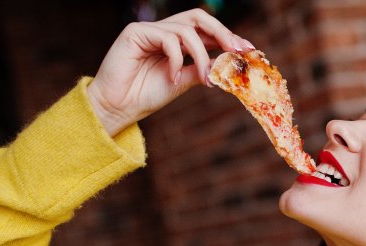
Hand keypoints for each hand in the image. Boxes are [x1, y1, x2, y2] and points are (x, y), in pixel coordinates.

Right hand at [86, 9, 254, 135]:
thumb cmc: (146, 95)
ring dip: (201, 55)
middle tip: (236, 50)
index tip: (248, 50)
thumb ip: (201, 69)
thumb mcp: (182, 81)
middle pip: (198, 17)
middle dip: (222, 32)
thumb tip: (226, 63)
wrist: (118, 107)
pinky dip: (177, 59)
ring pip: (186, 30)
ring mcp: (149, 30)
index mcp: (176, 41)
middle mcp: (163, 31)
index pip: (206, 30)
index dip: (227, 36)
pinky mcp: (135, 32)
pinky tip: (173, 77)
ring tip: (203, 78)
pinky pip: (167, 38)